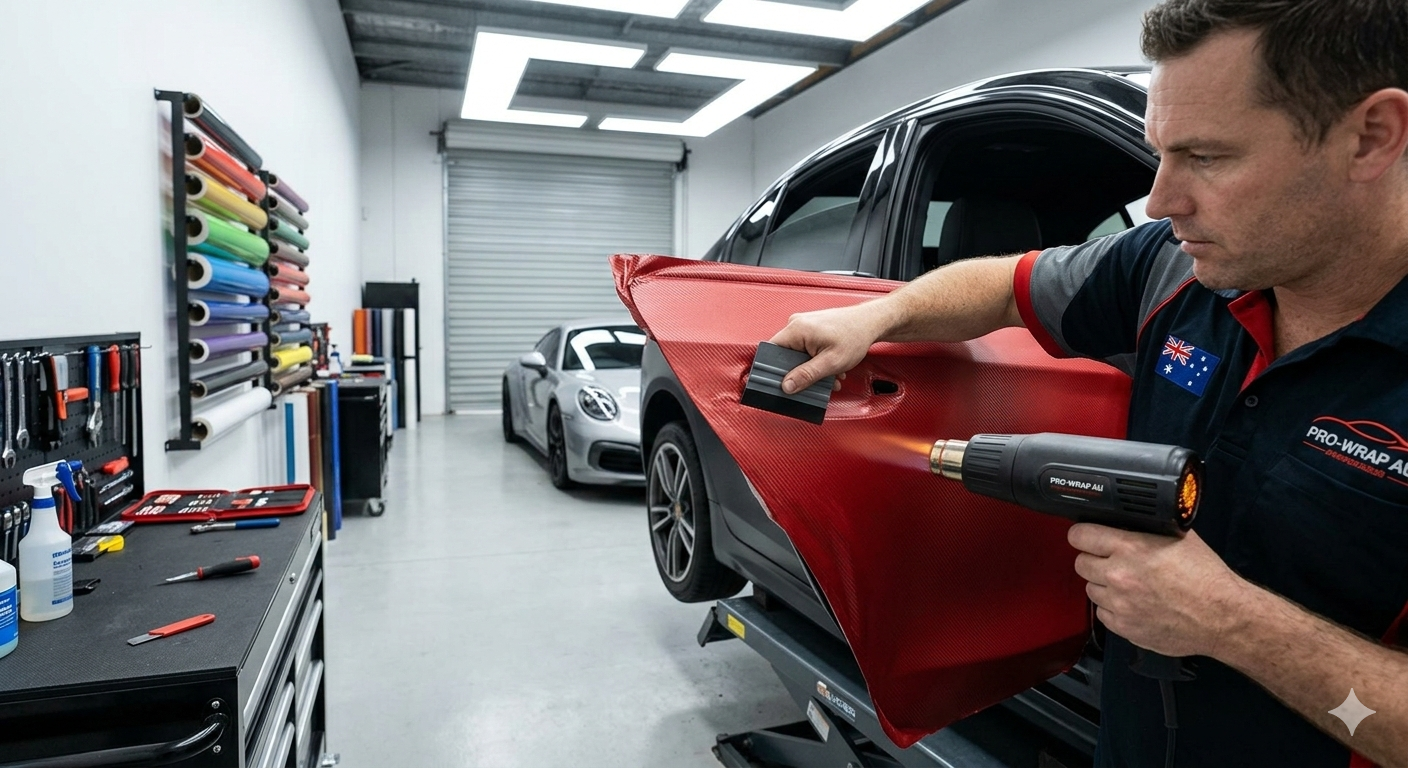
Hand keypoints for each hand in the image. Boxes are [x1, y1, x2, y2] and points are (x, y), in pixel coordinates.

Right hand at [769, 302, 890, 393]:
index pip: (771, 351)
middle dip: (801, 373)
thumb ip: (806, 375)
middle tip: (815, 382)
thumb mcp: (830, 362)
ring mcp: (804, 325)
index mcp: (796, 329)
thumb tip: (787, 386)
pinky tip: (831, 368)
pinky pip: (805, 349)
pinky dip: (816, 361)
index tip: (779, 384)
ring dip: (812, 369)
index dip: (773, 370)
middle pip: (785, 356)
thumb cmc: (855, 335)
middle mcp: (796, 324)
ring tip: (830, 375)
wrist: (871, 322)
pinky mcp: (811, 329)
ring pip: (797, 355)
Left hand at [1068, 524, 1252, 658]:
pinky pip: (1103, 614)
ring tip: (1126, 584)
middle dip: (1093, 560)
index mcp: (1130, 548)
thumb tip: (1129, 521)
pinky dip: (1113, 609)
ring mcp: (1120, 604)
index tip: (1085, 536)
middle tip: (1109, 561)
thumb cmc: (1205, 577)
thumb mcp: (1178, 537)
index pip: (1080, 536)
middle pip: (1081, 563)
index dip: (1082, 534)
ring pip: (1091, 590)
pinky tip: (1132, 603)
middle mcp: (1119, 576)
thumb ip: (1147, 528)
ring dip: (1103, 585)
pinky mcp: (1124, 627)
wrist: (1222, 616)